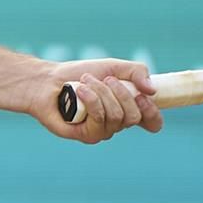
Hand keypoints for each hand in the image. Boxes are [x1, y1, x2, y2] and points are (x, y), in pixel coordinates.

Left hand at [35, 58, 161, 142]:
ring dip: (103, 93)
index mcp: (127, 109)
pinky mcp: (86, 135)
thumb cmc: (81, 74)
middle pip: (134, 117)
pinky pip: (99, 120)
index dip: (153, 113)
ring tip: (86, 81)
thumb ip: (137, 72)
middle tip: (106, 79)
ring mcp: (102, 131)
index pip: (152, 123)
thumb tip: (153, 91)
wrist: (49, 80)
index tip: (143, 96)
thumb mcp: (114, 67)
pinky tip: (81, 91)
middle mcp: (116, 124)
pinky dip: (92, 100)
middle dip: (122, 93)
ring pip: (116, 117)